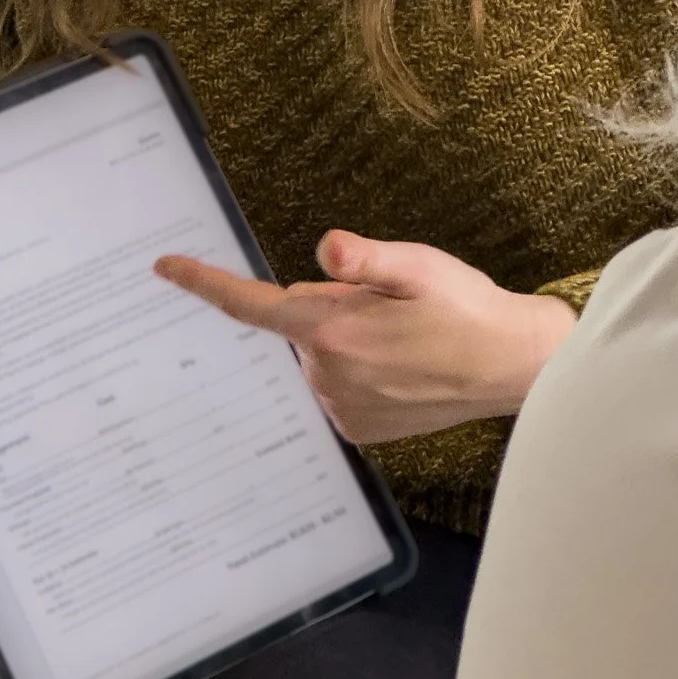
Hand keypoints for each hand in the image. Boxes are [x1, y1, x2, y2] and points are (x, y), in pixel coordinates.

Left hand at [153, 230, 575, 444]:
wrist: (512, 364)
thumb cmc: (466, 307)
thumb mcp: (418, 265)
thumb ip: (366, 259)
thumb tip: (325, 250)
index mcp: (333, 332)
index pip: (252, 306)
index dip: (204, 284)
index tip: (164, 267)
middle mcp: (328, 378)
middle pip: (298, 323)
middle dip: (328, 305)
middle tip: (389, 301)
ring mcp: (342, 409)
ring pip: (319, 354)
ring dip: (345, 338)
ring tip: (405, 334)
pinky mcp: (358, 428)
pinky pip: (337, 383)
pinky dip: (358, 367)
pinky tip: (403, 363)